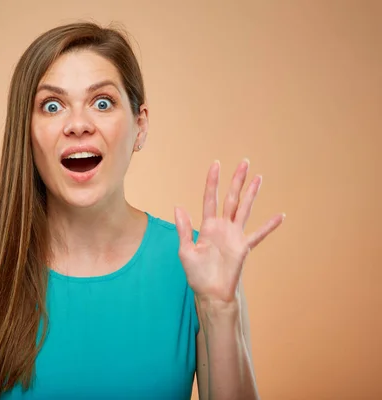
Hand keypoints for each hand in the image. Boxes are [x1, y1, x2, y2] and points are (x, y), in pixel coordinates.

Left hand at [174, 159, 284, 305]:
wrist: (211, 292)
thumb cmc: (197, 274)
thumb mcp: (185, 250)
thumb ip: (184, 229)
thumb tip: (178, 207)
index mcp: (207, 226)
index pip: (210, 198)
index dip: (212, 182)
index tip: (216, 164)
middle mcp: (223, 227)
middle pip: (231, 198)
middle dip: (237, 181)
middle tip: (244, 163)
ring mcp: (234, 236)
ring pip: (244, 209)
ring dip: (251, 194)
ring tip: (258, 177)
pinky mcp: (244, 247)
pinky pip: (258, 234)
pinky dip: (269, 226)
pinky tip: (280, 216)